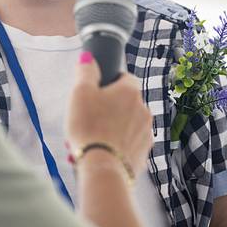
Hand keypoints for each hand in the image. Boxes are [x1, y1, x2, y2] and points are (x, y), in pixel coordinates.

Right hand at [67, 52, 152, 176]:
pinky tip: (100, 153)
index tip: (96, 93)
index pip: (125, 78)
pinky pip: (129, 144)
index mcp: (130, 91)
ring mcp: (146, 132)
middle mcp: (143, 109)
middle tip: (88, 120)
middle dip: (108, 109)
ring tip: (90, 140)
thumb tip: (88, 59)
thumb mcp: (80, 93)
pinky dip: (117, 146)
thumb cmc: (89, 128)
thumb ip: (85, 72)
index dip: (109, 83)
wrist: (102, 168)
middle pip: (125, 103)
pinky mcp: (144, 153)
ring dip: (111, 128)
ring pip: (127, 124)